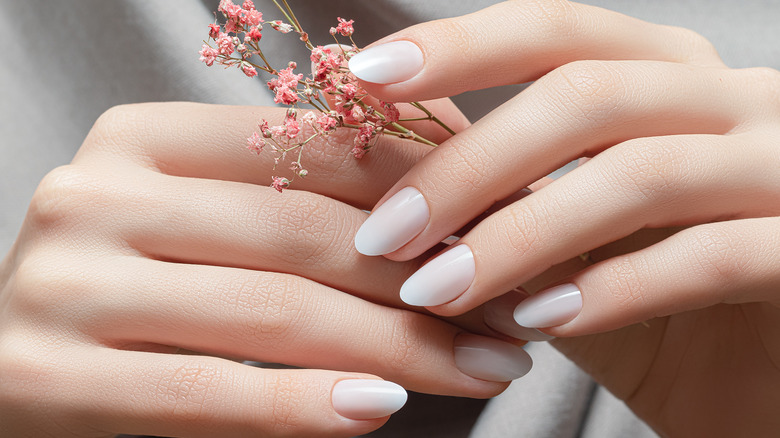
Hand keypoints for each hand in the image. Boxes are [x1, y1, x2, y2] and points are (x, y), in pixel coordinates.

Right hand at [0, 102, 531, 436]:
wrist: (4, 365)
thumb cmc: (133, 290)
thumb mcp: (206, 221)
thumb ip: (298, 201)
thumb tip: (446, 206)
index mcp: (142, 137)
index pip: (312, 150)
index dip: (426, 191)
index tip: (508, 230)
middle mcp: (96, 193)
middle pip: (303, 234)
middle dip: (430, 280)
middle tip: (515, 314)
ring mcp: (64, 283)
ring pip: (273, 311)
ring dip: (399, 347)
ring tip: (482, 368)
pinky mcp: (43, 377)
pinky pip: (211, 393)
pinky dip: (305, 405)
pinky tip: (382, 409)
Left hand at [348, 1, 779, 433]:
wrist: (764, 375)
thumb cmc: (659, 300)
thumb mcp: (575, 236)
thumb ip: (510, 199)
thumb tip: (398, 181)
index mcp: (668, 77)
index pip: (556, 31)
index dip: (459, 46)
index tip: (367, 80)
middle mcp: (732, 100)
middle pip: (585, 95)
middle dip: (470, 167)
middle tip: (386, 235)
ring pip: (637, 173)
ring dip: (521, 236)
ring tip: (440, 292)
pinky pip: (710, 256)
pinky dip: (612, 290)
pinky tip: (542, 322)